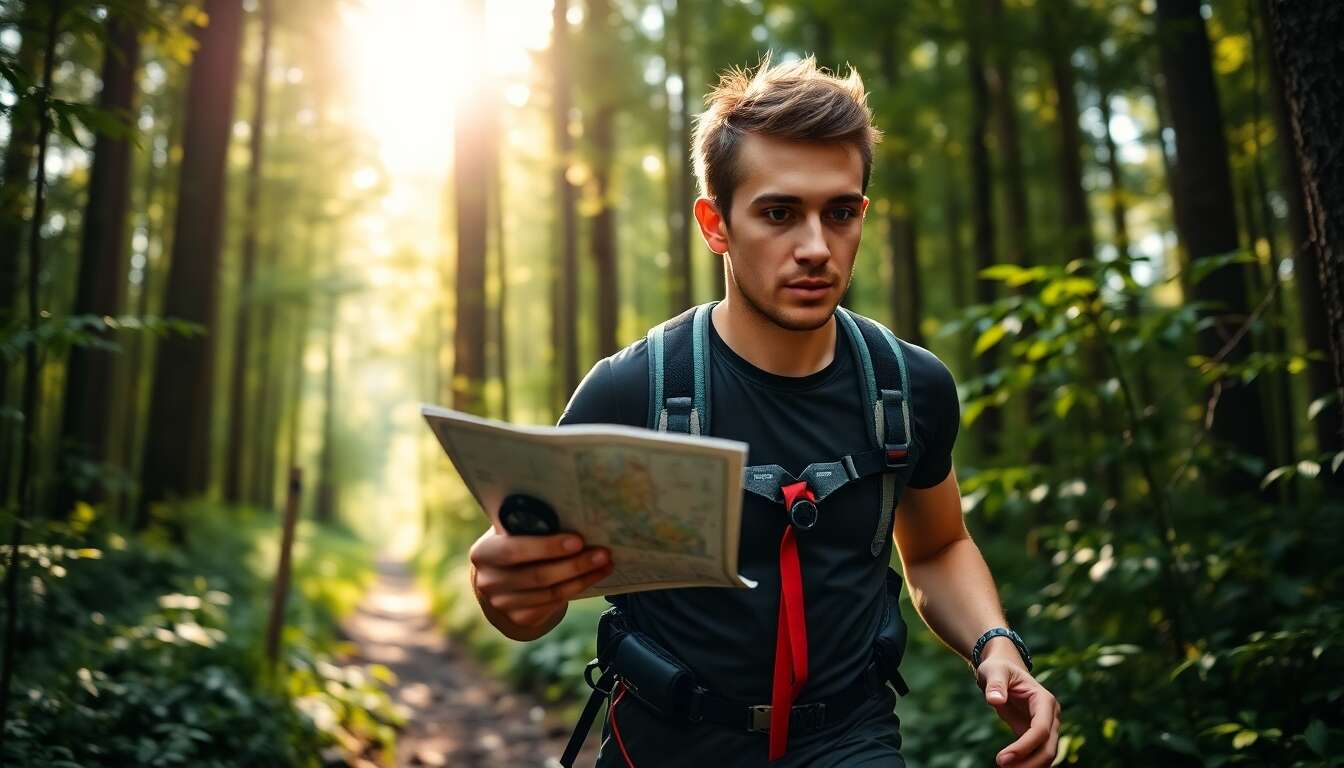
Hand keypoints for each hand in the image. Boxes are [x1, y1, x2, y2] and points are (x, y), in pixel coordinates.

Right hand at [468, 526, 612, 629]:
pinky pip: (554, 603)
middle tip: (603, 553)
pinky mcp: (520, 618)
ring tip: (605, 563)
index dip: (547, 547)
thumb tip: (572, 515)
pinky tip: (594, 577)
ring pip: (551, 593)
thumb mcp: (513, 531)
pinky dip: (577, 589)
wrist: (501, 577)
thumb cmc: (513, 542)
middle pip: (538, 576)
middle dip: (574, 564)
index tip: (578, 540)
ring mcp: (503, 604)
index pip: (514, 550)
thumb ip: (530, 525)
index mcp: (484, 553)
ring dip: (583, 578)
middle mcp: (489, 582)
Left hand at [976, 639, 1060, 767]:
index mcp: (1044, 700)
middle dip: (1028, 762)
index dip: (1025, 746)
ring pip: (1047, 755)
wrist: (1002, 671)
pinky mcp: (1036, 735)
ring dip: (1029, 766)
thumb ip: (995, 684)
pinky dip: (1027, 764)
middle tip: (1001, 766)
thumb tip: (995, 700)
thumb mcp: (994, 671)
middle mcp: (1051, 716)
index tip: (1001, 759)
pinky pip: (1037, 754)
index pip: (1041, 729)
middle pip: (1049, 748)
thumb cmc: (999, 669)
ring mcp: (1047, 727)